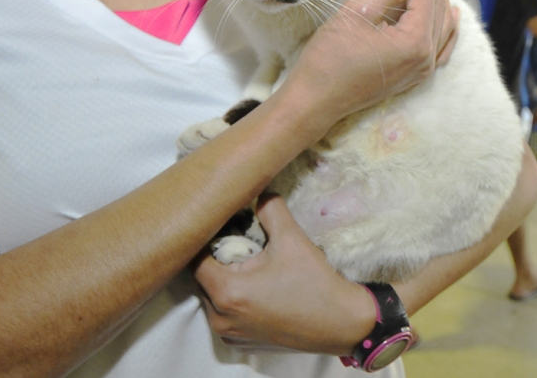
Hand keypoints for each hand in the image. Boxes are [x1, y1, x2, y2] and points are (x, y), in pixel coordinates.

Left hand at [194, 195, 373, 354]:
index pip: (196, 259)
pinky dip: (236, 301)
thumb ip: (270, 209)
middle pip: (203, 279)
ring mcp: (230, 334)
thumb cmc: (315, 283)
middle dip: (218, 260)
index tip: (224, 228)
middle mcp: (220, 318)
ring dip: (226, 281)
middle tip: (241, 245)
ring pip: (213, 298)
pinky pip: (227, 315)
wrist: (340, 323)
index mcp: (226, 292)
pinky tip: (259, 290)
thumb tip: (259, 193)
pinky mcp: (242, 343)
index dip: (207, 239)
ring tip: (252, 268)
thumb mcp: (292, 239)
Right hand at [283, 0, 458, 124]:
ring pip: (441, 22)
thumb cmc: (329, 58)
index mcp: (416, 42)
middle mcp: (427, 58)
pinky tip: (451, 12)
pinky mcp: (414, 75)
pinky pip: (441, 45)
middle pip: (436, 5)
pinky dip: (445, 24)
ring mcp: (423, 69)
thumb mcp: (356, 13)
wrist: (316, 100)